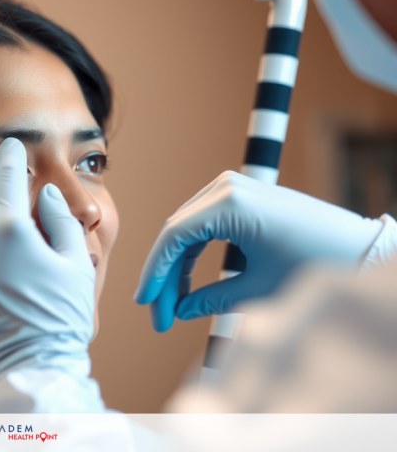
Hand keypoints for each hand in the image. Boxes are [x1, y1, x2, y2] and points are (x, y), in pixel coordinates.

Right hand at [135, 171, 382, 331]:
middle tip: (158, 316)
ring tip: (171, 306)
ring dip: (175, 267)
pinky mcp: (239, 197)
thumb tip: (179, 311)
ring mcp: (231, 188)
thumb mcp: (258, 288)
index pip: (173, 238)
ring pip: (185, 230)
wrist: (357, 246)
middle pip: (175, 234)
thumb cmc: (314, 263)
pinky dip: (191, 254)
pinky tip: (185, 284)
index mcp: (228, 203)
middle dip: (163, 276)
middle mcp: (225, 187)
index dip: (155, 275)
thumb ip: (210, 300)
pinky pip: (202, 225)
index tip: (146, 305)